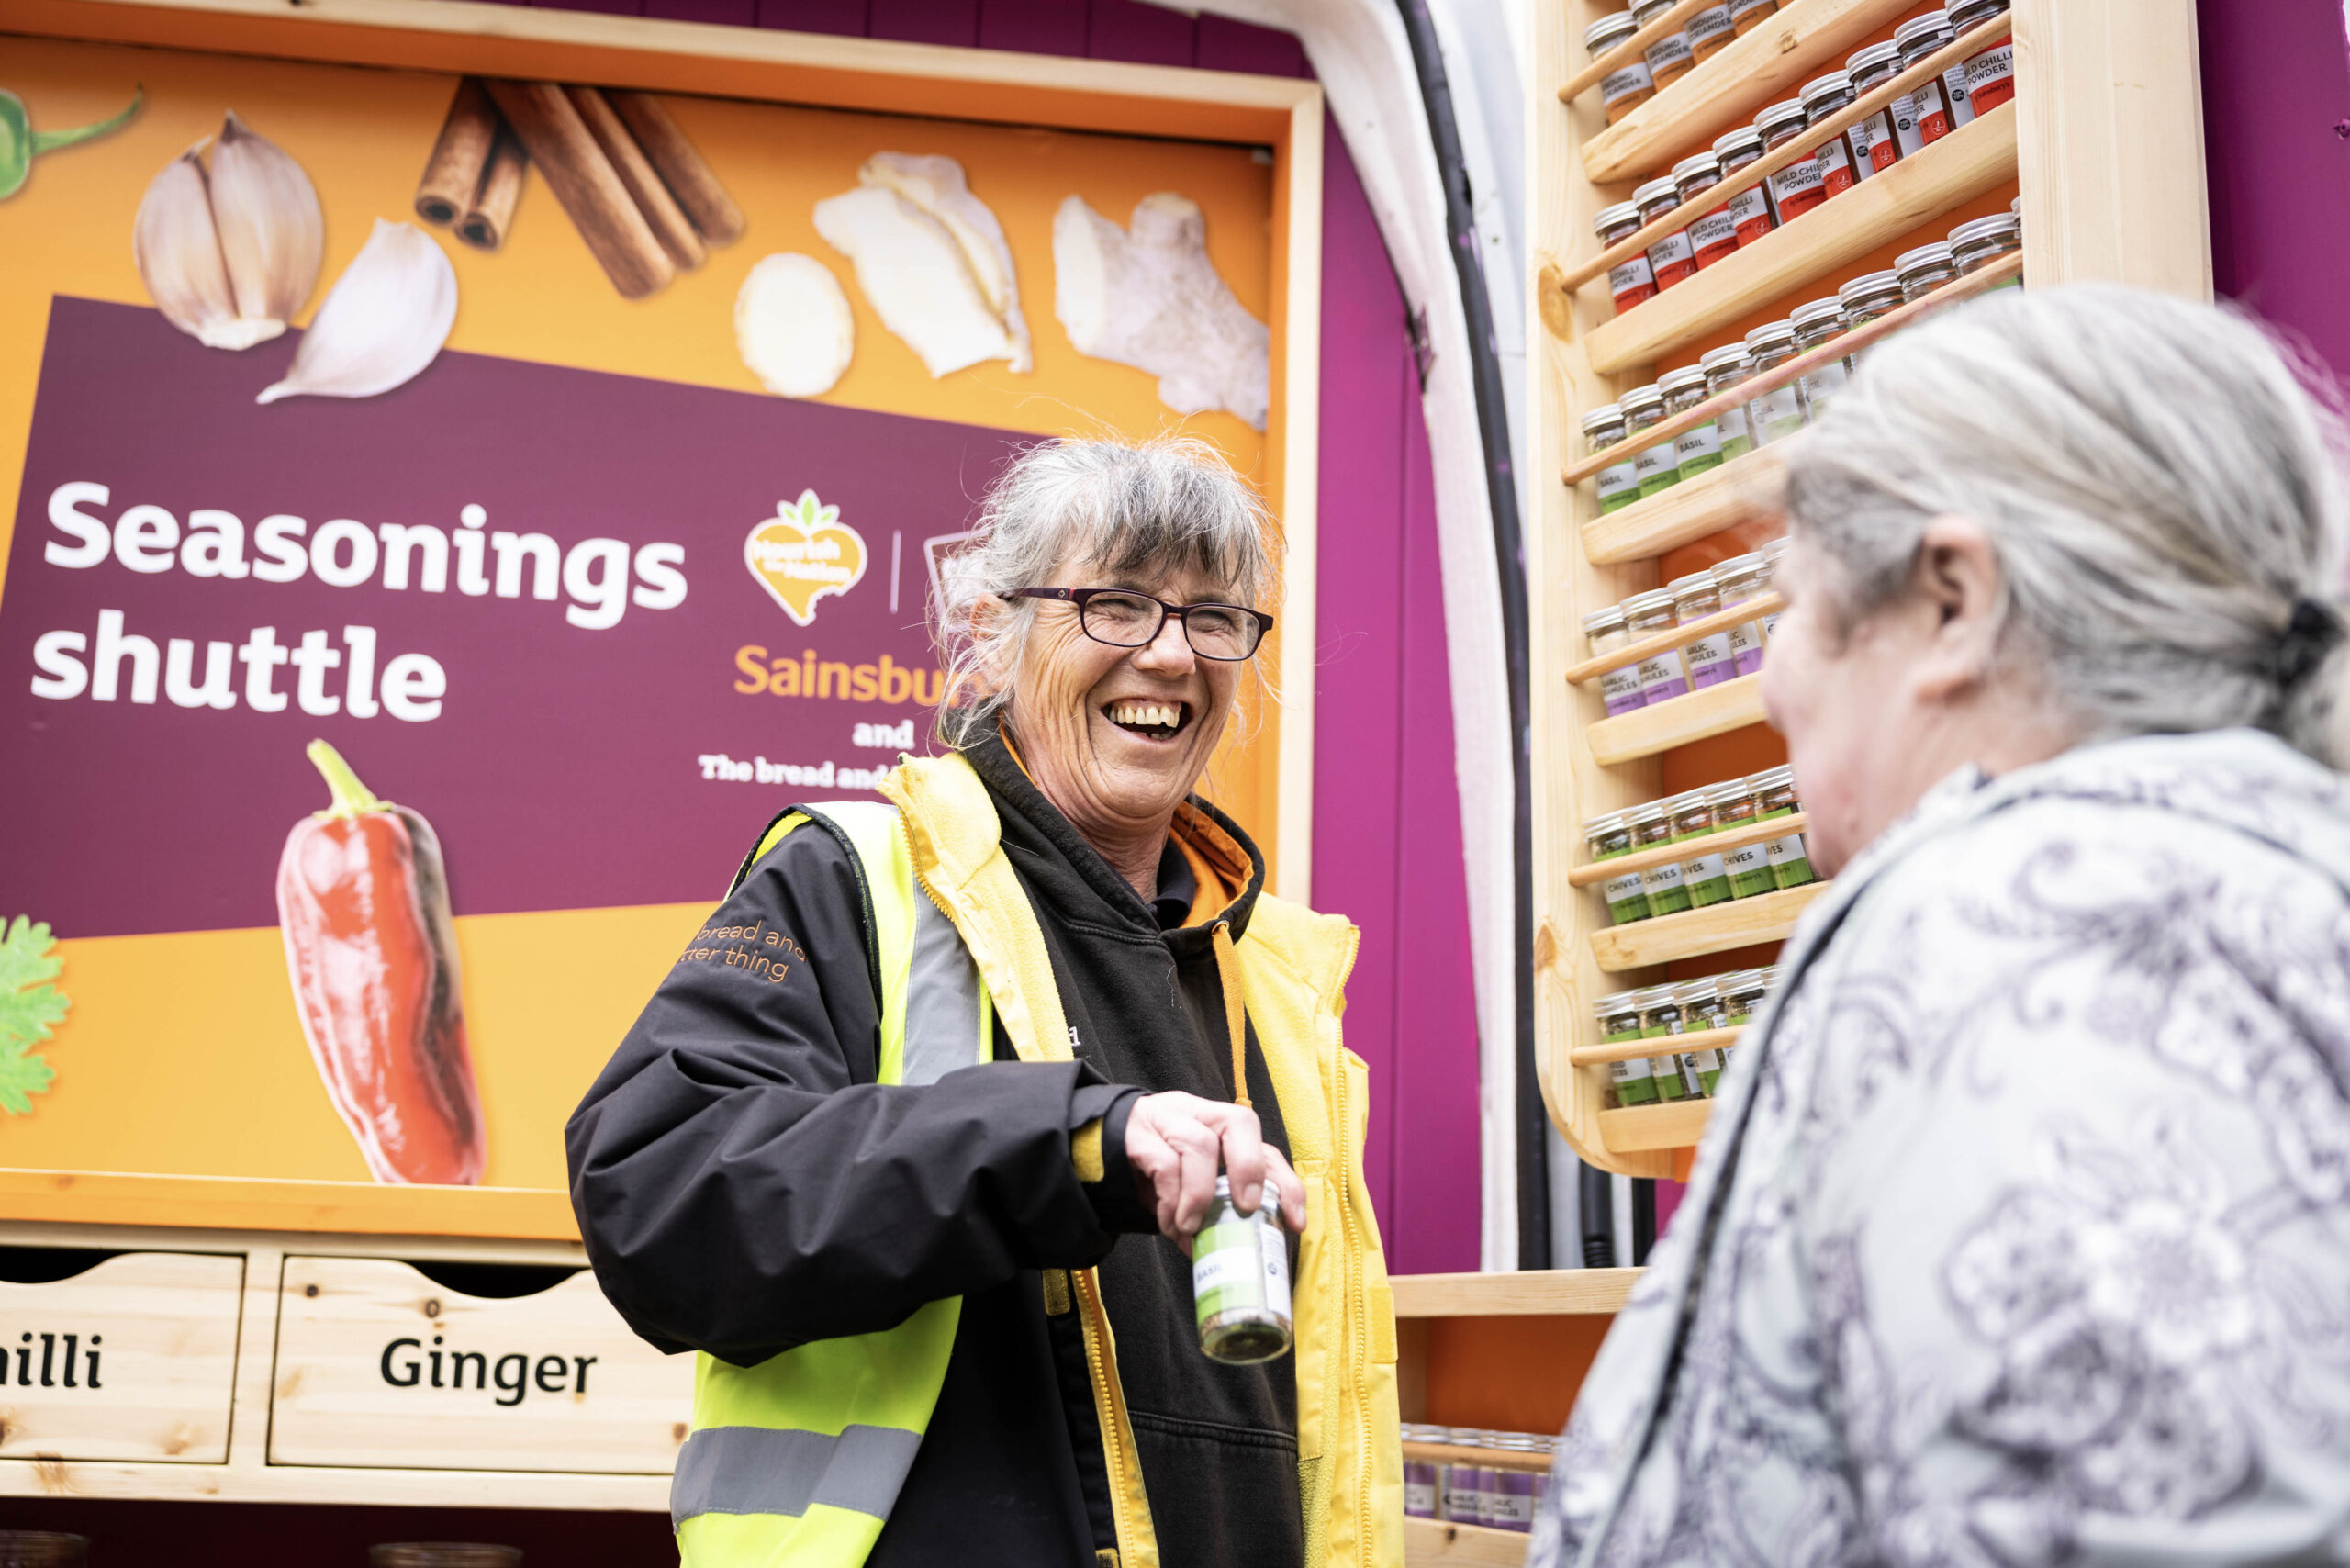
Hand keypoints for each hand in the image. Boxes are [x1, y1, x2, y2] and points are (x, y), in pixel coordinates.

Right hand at [1122, 1091, 1305, 1247]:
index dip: (1284, 1181)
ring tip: (1192, 1228)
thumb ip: (1215, 1205)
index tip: (1295, 1221)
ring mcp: (1166, 1119)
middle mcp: (1198, 1114)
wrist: (1089, 1148)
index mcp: (1218, 1126)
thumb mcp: (1189, 1184)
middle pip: (1239, 1122)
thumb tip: (1239, 1254)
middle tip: (1245, 1208)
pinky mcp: (1137, 1135)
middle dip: (1250, 1168)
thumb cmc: (1151, 1171)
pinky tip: (1170, 1223)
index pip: (1262, 1143)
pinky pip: (1162, 1164)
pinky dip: (1172, 1200)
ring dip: (1200, 1195)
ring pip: (1198, 1144)